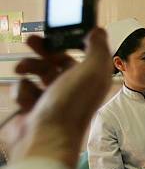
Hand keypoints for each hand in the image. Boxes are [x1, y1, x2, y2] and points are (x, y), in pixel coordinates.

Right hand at [0, 28, 112, 168]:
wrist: (45, 138)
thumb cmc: (71, 105)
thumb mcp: (92, 70)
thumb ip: (98, 48)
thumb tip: (98, 31)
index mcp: (91, 78)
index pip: (81, 54)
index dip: (70, 42)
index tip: (57, 32)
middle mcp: (74, 87)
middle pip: (56, 61)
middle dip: (43, 49)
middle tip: (31, 40)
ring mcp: (53, 98)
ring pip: (37, 72)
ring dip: (29, 67)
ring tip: (22, 70)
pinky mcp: (34, 108)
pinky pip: (25, 89)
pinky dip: (23, 91)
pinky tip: (27, 100)